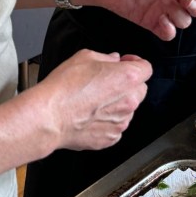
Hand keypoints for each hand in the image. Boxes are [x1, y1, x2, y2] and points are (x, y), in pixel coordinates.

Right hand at [36, 49, 151, 151]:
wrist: (49, 117)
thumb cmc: (64, 88)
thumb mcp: (84, 57)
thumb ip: (105, 57)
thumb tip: (113, 60)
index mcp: (127, 78)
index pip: (146, 68)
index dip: (136, 62)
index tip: (126, 62)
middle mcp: (129, 101)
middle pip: (140, 89)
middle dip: (128, 84)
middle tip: (108, 81)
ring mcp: (121, 122)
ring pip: (128, 109)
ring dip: (118, 103)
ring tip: (95, 100)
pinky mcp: (111, 138)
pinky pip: (116, 126)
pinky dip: (108, 120)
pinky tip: (91, 115)